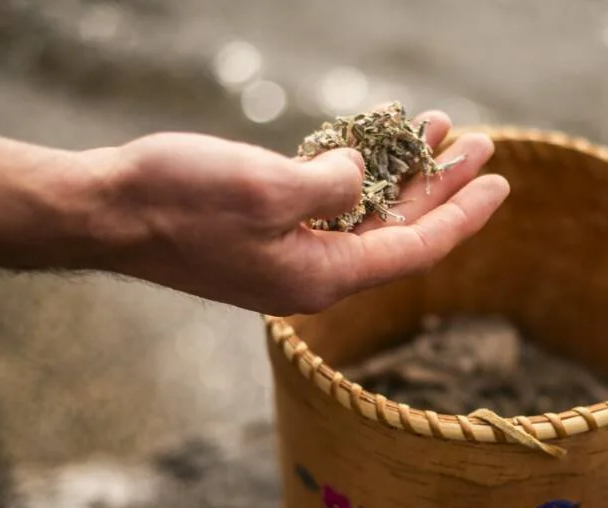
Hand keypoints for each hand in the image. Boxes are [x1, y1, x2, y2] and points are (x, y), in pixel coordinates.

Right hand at [85, 111, 507, 314]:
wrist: (106, 212)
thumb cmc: (179, 201)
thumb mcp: (267, 187)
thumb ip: (332, 185)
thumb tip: (364, 177)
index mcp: (324, 277)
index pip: (417, 249)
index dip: (464, 214)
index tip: (502, 182)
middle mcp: (315, 274)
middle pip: (401, 231)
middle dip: (442, 186)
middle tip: (479, 144)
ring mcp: (291, 255)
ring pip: (367, 215)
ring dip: (402, 174)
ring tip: (435, 130)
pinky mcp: (267, 234)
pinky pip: (330, 207)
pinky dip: (358, 175)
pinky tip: (374, 145)